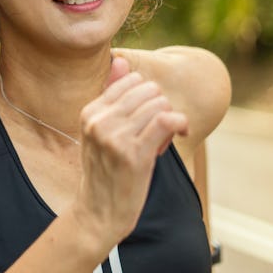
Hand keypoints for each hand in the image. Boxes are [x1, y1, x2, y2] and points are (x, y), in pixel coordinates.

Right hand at [73, 56, 188, 248]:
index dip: (147, 95)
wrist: (99, 213)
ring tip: (165, 136)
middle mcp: (99, 121)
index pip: (129, 80)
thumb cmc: (105, 171)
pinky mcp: (134, 154)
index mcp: (90, 112)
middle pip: (147, 89)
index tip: (149, 116)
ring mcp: (115, 137)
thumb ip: (110, 95)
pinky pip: (166, 120)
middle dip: (160, 105)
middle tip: (159, 129)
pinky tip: (182, 131)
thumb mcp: (101, 131)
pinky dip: (180, 122)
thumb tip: (120, 60)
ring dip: (171, 117)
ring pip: (159, 103)